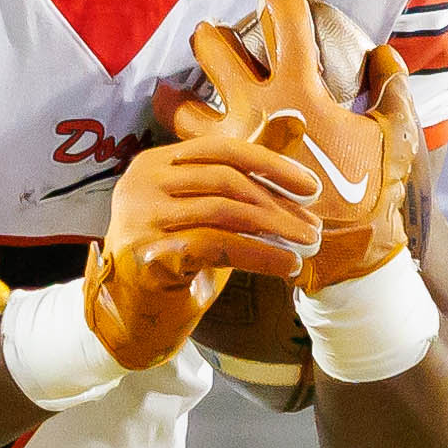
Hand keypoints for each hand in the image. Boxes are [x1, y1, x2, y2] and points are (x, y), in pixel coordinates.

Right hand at [84, 123, 320, 371]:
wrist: (134, 316)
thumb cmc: (176, 260)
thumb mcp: (209, 211)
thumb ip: (242, 174)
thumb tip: (294, 131)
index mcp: (155, 163)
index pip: (222, 150)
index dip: (271, 165)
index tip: (311, 187)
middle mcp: (141, 183)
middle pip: (225, 180)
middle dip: (277, 204)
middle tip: (314, 227)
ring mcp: (140, 217)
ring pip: (223, 212)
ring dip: (275, 230)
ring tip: (306, 246)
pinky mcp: (148, 253)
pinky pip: (217, 246)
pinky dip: (260, 255)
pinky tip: (286, 265)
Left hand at [181, 0, 413, 288]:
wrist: (344, 254)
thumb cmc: (373, 193)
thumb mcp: (396, 135)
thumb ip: (391, 87)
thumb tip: (383, 52)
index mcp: (302, 93)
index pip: (287, 25)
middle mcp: (258, 111)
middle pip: (217, 54)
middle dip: (210, 37)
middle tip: (208, 34)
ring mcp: (234, 146)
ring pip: (184, 106)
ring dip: (176, 94)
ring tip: (168, 90)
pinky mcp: (222, 179)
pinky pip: (188, 155)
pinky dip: (181, 146)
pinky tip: (177, 145)